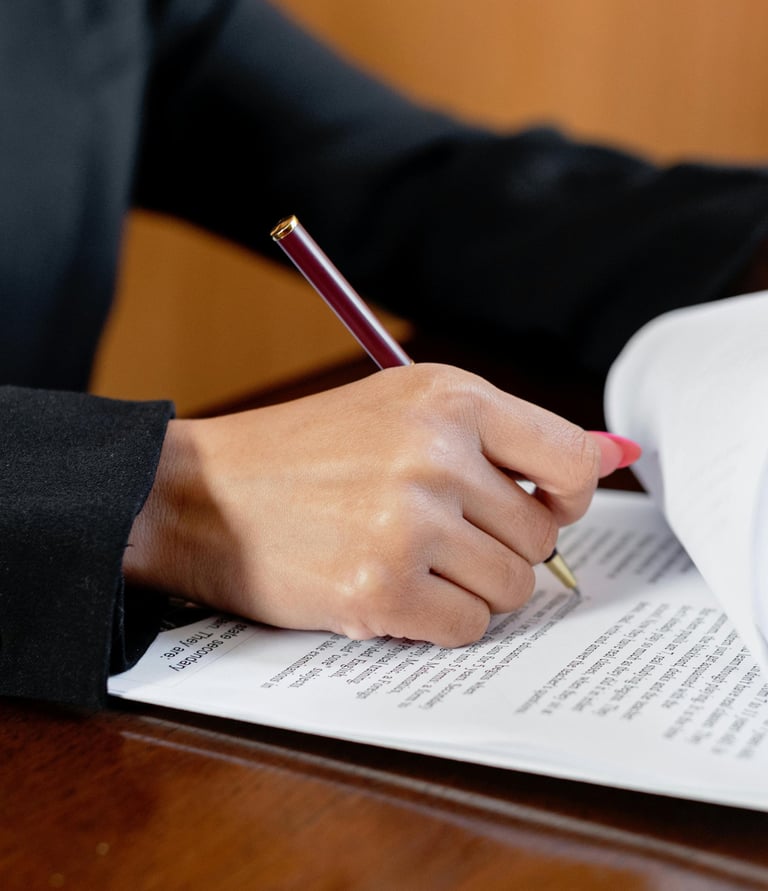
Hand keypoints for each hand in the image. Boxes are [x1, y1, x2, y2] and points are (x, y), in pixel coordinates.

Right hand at [124, 364, 627, 645]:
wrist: (202, 494)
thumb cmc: (306, 452)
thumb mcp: (403, 408)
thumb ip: (504, 436)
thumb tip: (610, 459)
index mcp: (449, 398)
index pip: (572, 460)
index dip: (568, 496)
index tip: (539, 507)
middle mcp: (436, 455)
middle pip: (541, 537)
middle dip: (501, 548)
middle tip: (440, 538)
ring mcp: (407, 524)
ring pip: (510, 589)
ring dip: (470, 587)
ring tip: (408, 561)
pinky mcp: (379, 590)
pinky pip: (467, 627)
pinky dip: (438, 621)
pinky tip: (390, 591)